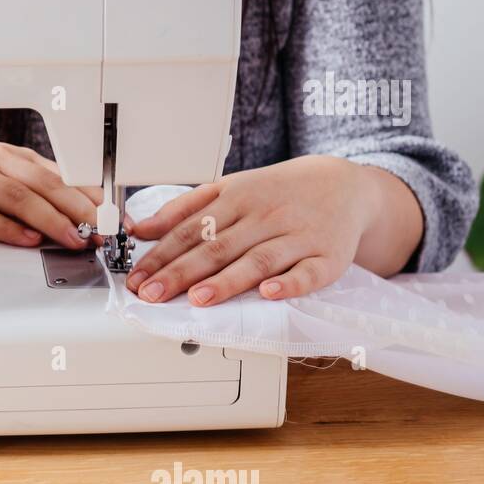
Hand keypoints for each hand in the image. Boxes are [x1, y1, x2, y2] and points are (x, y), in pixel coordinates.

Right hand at [0, 134, 102, 247]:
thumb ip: (29, 185)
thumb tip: (75, 206)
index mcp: (11, 156)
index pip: (60, 174)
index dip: (89, 195)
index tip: (112, 215)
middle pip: (46, 184)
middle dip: (79, 208)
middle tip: (101, 229)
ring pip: (20, 197)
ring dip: (51, 219)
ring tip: (74, 237)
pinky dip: (8, 228)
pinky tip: (28, 239)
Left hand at [125, 155, 421, 303]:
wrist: (345, 185)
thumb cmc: (278, 193)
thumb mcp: (229, 190)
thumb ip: (183, 211)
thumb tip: (139, 230)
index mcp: (236, 199)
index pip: (191, 230)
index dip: (161, 256)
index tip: (137, 279)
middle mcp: (264, 217)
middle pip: (217, 247)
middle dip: (182, 272)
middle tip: (153, 294)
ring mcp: (296, 238)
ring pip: (257, 260)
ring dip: (228, 280)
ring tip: (199, 298)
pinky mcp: (327, 258)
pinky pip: (308, 273)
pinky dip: (289, 284)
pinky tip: (270, 294)